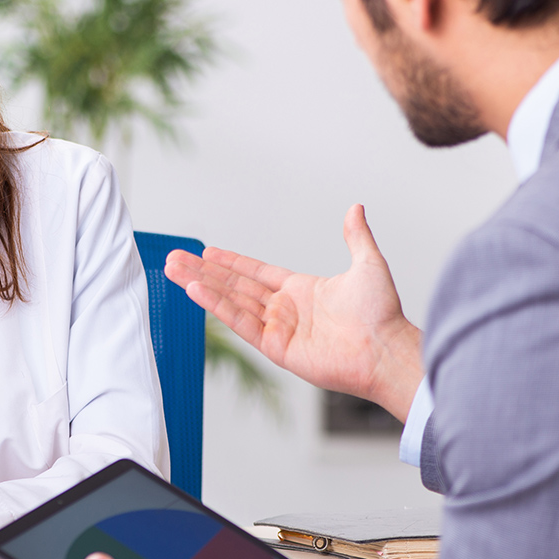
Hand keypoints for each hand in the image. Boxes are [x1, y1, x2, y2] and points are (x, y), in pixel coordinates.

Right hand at [164, 204, 422, 420]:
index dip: (231, 262)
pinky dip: (217, 306)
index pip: (257, 272)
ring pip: (231, 301)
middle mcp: (285, 309)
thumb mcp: (368, 264)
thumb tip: (356, 208)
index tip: (207, 252)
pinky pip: (240, 322)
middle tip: (175, 258)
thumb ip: (356, 237)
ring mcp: (278, 329)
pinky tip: (196, 291)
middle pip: (235, 285)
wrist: (386, 350)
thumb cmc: (382, 313)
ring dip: (201, 285)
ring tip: (173, 271)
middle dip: (203, 271)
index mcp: (301, 290)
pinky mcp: (276, 348)